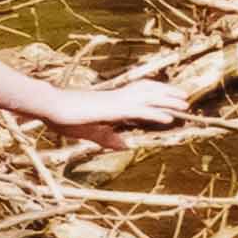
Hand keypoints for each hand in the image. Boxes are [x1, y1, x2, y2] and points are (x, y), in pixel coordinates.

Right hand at [38, 79, 191, 149]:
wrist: (51, 107)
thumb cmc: (66, 118)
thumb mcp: (91, 132)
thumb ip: (108, 138)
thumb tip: (124, 145)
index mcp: (112, 102)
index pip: (139, 94)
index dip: (155, 94)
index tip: (170, 98)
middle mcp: (117, 98)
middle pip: (148, 92)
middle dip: (167, 93)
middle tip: (185, 97)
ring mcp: (116, 102)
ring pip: (149, 98)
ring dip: (168, 101)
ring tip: (185, 104)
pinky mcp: (113, 109)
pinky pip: (140, 111)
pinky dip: (156, 113)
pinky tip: (169, 117)